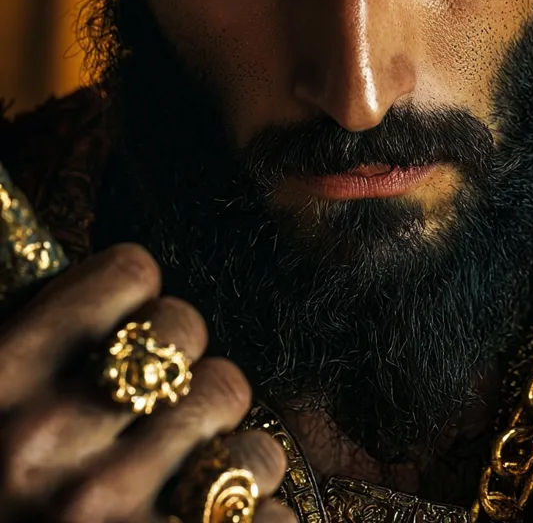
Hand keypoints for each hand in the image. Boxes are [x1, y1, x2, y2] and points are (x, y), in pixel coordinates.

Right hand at [0, 243, 291, 522]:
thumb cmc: (9, 498)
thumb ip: (43, 354)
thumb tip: (131, 291)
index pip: (129, 274)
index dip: (138, 302)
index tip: (130, 336)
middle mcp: (47, 445)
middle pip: (187, 330)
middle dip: (181, 366)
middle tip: (159, 412)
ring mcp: (108, 512)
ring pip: (234, 406)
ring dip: (223, 438)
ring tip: (185, 478)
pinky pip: (266, 500)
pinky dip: (254, 510)